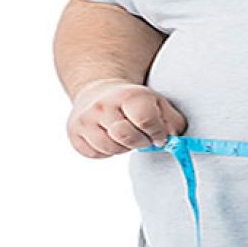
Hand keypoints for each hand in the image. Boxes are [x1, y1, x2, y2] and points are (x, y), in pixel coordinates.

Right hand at [66, 79, 187, 158]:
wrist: (98, 93)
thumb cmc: (134, 102)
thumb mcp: (157, 103)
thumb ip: (172, 121)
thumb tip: (171, 139)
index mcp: (127, 94)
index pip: (145, 119)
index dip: (157, 132)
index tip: (159, 136)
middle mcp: (103, 105)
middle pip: (126, 136)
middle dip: (140, 142)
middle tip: (143, 137)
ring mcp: (86, 119)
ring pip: (111, 148)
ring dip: (124, 147)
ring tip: (126, 135)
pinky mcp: (75, 134)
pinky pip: (96, 153)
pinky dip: (107, 151)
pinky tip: (110, 138)